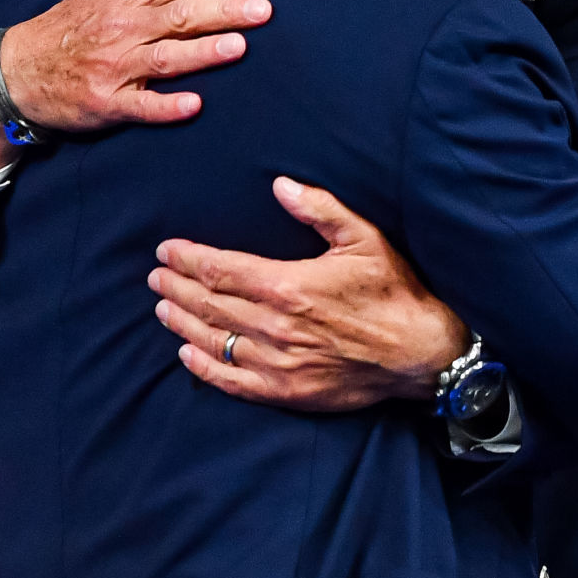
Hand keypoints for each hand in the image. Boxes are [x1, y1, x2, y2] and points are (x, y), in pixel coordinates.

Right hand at [0, 0, 281, 172]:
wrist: (19, 69)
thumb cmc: (75, 20)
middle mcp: (126, 25)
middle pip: (183, 14)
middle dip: (226, 10)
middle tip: (267, 9)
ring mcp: (116, 66)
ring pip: (166, 57)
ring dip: (202, 52)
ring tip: (239, 47)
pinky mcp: (106, 103)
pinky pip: (139, 106)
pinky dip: (165, 106)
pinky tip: (193, 105)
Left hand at [148, 177, 469, 411]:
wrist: (422, 353)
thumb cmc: (395, 291)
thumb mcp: (365, 238)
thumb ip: (319, 209)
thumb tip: (280, 185)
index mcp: (289, 285)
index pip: (221, 269)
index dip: (187, 259)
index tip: (166, 251)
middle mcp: (276, 326)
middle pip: (209, 303)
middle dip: (176, 287)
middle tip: (155, 276)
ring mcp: (278, 363)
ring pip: (214, 340)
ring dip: (181, 322)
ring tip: (162, 308)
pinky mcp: (286, 392)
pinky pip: (232, 381)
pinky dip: (204, 367)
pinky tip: (187, 354)